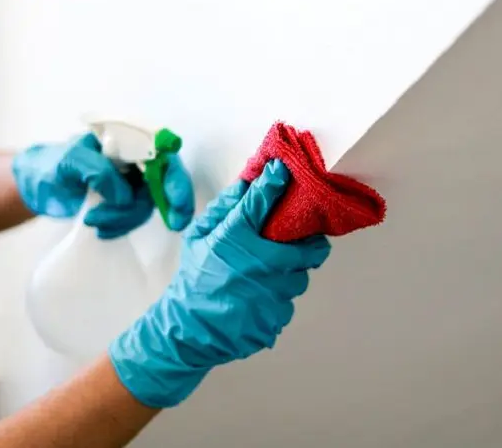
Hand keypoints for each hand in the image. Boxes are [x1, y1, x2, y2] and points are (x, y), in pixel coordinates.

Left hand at [13, 132, 194, 238]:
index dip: (175, 178)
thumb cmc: (52, 165)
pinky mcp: (126, 202)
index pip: (163, 155)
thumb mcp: (70, 162)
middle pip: (166, 180)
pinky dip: (120, 226)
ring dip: (125, 218)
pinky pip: (134, 217)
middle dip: (172, 203)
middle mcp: (136, 159)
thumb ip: (97, 171)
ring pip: (147, 204)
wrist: (38, 185)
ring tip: (94, 221)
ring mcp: (132, 182)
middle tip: (175, 224)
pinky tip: (100, 228)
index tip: (176, 201)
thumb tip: (124, 195)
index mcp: (127, 140)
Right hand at [109, 159, 331, 406]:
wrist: (190, 329)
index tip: (284, 172)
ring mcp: (272, 294)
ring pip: (300, 278)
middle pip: (307, 249)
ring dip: (291, 275)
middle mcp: (259, 264)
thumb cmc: (194, 280)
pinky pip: (289, 303)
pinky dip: (279, 300)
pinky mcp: (277, 317)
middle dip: (312, 244)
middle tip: (308, 243)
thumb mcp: (197, 239)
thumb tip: (245, 183)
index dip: (275, 182)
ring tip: (269, 278)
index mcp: (235, 239)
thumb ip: (222, 210)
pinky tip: (260, 300)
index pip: (261, 201)